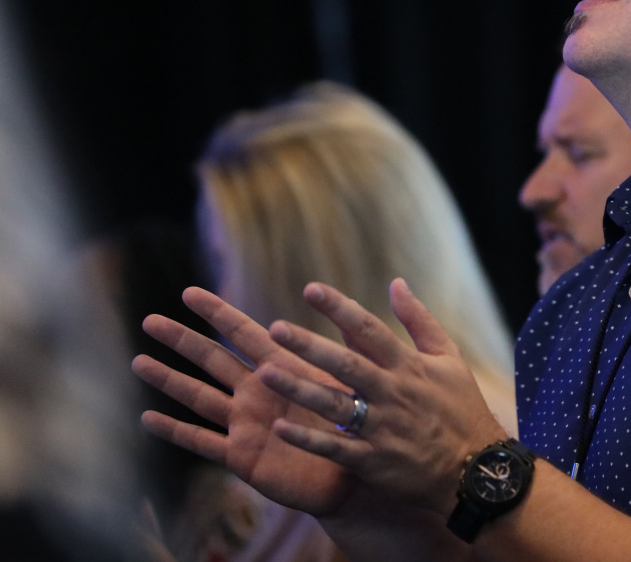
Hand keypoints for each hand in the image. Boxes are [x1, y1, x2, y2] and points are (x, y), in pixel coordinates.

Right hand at [132, 287, 356, 515]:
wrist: (354, 475)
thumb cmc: (355, 424)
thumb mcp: (348, 379)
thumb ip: (345, 343)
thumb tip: (339, 303)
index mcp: (282, 368)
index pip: (244, 333)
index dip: (217, 313)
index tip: (189, 292)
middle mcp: (258, 392)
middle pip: (212, 359)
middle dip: (182, 340)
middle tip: (149, 320)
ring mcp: (246, 423)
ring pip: (199, 397)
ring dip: (169, 380)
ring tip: (138, 362)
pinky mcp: (242, 456)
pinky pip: (203, 442)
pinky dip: (176, 431)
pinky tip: (148, 419)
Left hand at [256, 277, 507, 515]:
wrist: (476, 470)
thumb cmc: (461, 408)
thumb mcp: (449, 357)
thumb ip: (419, 319)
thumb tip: (396, 282)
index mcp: (410, 365)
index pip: (370, 329)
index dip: (339, 308)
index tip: (310, 289)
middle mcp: (393, 393)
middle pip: (346, 364)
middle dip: (310, 345)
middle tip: (275, 328)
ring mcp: (383, 428)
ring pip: (335, 404)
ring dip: (298, 388)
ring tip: (264, 372)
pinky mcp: (374, 460)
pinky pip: (336, 447)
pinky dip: (308, 438)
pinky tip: (279, 427)